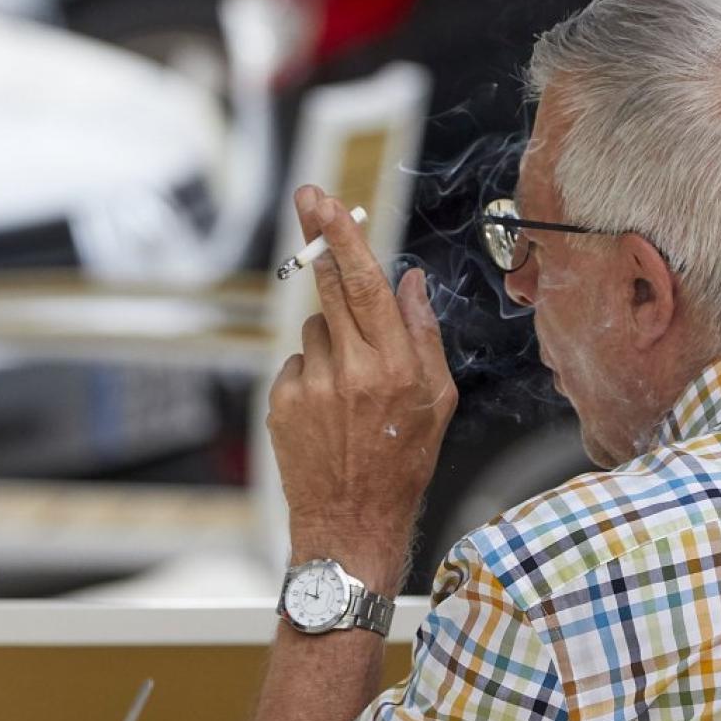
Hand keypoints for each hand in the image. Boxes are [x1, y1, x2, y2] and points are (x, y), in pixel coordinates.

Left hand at [268, 185, 457, 590]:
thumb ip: (423, 335)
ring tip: (349, 388)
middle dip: (319, 240)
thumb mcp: (438, 402)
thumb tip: (409, 279)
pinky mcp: (283, 403)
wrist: (352, 522)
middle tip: (308, 198)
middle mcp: (353, 372)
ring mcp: (313, 387)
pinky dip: (311, 375)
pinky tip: (326, 411)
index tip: (323, 199)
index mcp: (397, 368)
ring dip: (331, 338)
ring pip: (316, 327)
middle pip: (331, 286)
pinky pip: (297, 363)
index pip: (366, 284)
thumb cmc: (403, 464)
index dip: (342, 236)